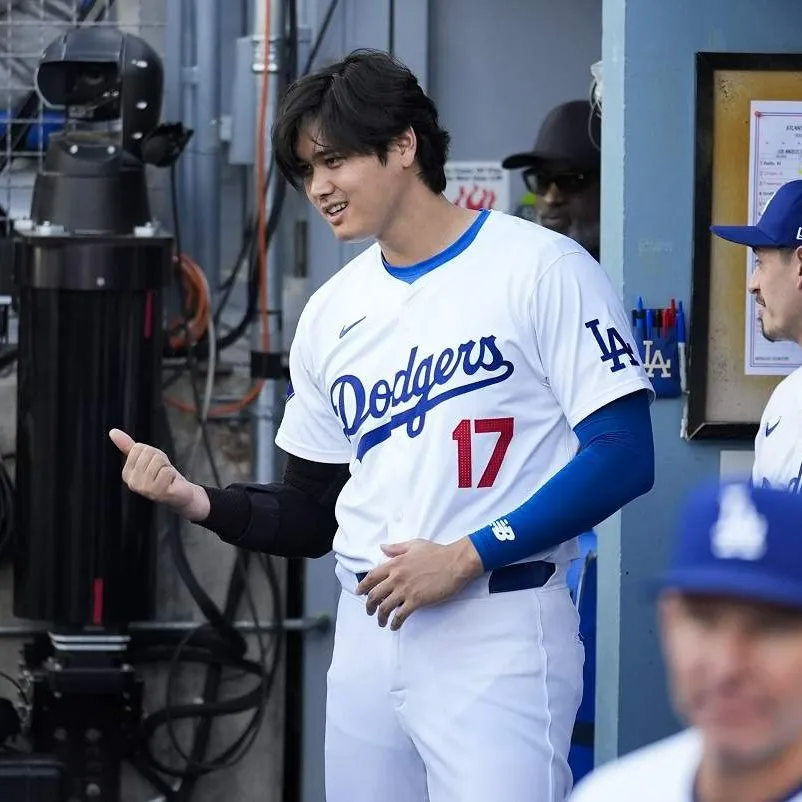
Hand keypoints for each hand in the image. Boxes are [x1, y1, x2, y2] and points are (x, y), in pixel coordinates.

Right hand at [108, 428, 208, 520]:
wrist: (180, 492)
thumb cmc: (162, 473)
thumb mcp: (146, 457)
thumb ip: (128, 445)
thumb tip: (112, 431)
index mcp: (126, 474)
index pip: (138, 447)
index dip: (151, 452)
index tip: (154, 463)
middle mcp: (132, 483)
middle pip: (148, 453)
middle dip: (160, 458)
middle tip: (162, 470)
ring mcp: (144, 489)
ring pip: (158, 461)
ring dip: (167, 466)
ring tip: (166, 476)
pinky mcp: (158, 493)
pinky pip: (167, 471)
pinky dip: (172, 474)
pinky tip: (171, 482)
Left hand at [356, 538, 483, 630]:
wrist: (455, 562)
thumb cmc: (437, 552)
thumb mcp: (414, 545)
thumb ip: (396, 548)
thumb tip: (382, 548)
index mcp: (395, 563)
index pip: (372, 577)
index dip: (363, 587)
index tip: (359, 593)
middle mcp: (396, 577)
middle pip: (374, 594)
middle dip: (369, 606)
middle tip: (369, 611)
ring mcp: (406, 590)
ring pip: (384, 607)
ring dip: (380, 617)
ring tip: (381, 622)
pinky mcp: (416, 600)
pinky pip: (400, 615)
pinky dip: (395, 623)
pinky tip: (394, 626)